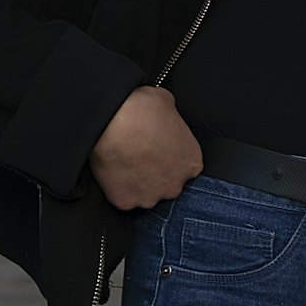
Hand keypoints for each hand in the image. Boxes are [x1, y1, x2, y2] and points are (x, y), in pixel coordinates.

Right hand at [89, 86, 203, 209]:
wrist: (114, 122)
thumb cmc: (142, 110)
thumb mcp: (167, 102)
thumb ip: (172, 118)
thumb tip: (165, 114)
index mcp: (191, 162)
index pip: (186, 166)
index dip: (171, 156)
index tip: (160, 148)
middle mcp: (175, 184)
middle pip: (168, 183)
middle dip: (156, 172)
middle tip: (141, 154)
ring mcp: (150, 197)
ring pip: (146, 193)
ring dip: (138, 181)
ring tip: (126, 160)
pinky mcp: (126, 202)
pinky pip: (123, 198)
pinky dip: (118, 187)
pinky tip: (114, 168)